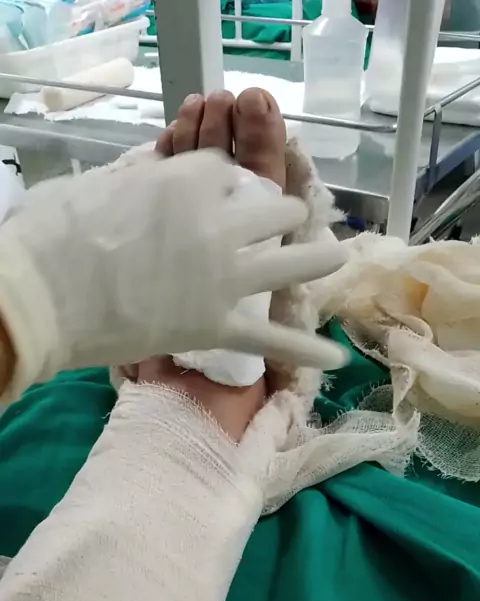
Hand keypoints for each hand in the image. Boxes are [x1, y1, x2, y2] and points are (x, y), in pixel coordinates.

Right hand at [0, 147, 346, 399]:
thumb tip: (166, 172)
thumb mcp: (107, 183)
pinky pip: (275, 339)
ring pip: (296, 261)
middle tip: (282, 227)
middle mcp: (222, 223)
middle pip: (277, 210)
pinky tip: (338, 361)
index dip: (231, 186)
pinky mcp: (220, 326)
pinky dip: (307, 352)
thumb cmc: (59, 234)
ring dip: (320, 258)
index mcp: (191, 180)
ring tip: (336, 257)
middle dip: (281, 216)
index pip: (231, 173)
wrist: (45, 296)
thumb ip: (148, 178)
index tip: (227, 197)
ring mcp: (226, 277)